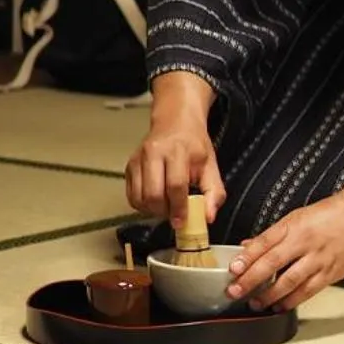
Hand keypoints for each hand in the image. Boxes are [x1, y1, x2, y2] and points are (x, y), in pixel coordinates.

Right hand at [126, 109, 223, 229]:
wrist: (175, 122)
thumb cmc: (194, 145)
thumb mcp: (211, 165)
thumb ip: (214, 192)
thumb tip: (208, 217)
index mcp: (177, 151)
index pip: (175, 185)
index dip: (178, 208)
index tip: (182, 221)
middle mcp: (153, 153)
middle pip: (153, 194)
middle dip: (164, 212)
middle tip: (175, 215)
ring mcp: (137, 159)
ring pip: (139, 197)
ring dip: (152, 210)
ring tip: (166, 208)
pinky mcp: (129, 166)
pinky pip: (131, 195)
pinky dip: (142, 205)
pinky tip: (155, 202)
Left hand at [225, 185, 343, 311]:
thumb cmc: (333, 213)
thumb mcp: (298, 216)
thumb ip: (274, 235)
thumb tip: (249, 247)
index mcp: (295, 225)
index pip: (266, 242)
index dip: (247, 257)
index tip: (233, 269)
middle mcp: (307, 242)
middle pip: (273, 263)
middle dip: (252, 280)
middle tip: (235, 291)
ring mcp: (320, 258)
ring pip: (291, 281)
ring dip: (270, 295)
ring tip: (256, 303)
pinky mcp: (333, 272)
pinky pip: (309, 290)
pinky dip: (293, 300)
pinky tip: (281, 306)